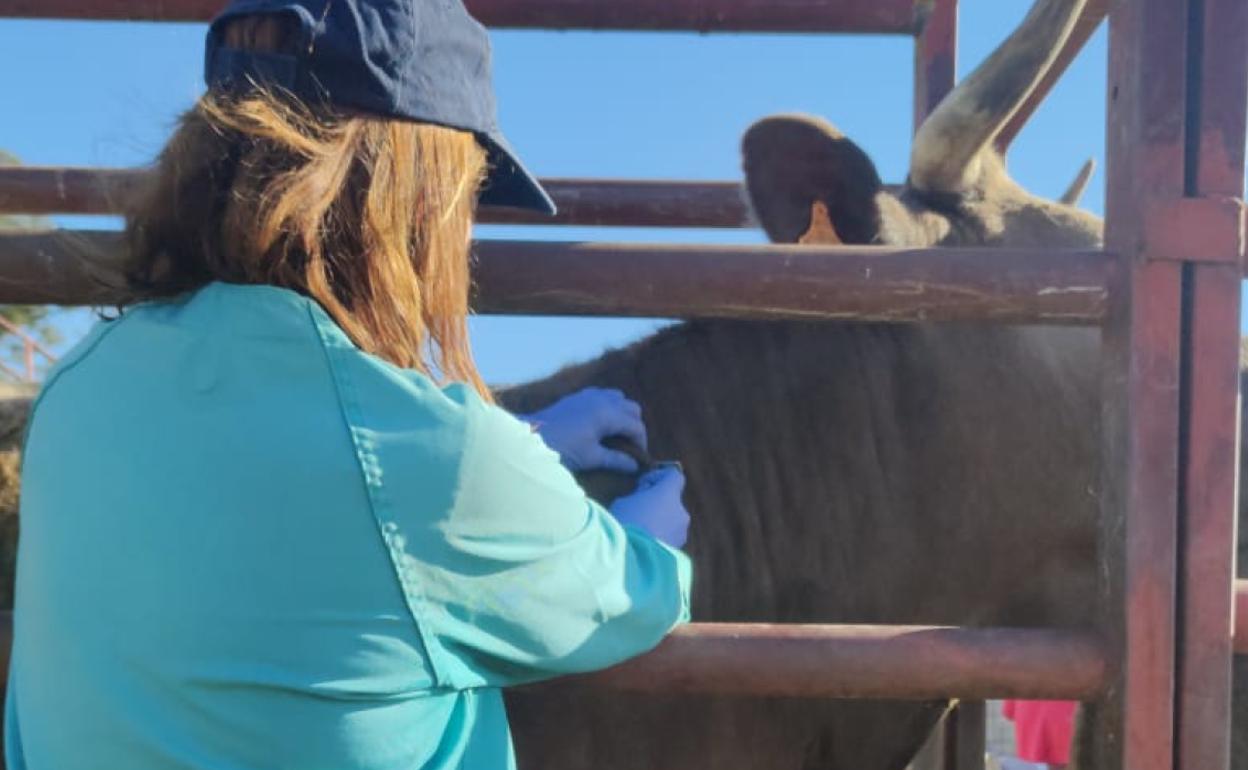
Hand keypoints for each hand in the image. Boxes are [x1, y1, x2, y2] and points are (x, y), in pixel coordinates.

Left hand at [523, 388, 647, 472]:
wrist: (530, 436)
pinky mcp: (578, 396)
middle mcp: (602, 399)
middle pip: (632, 408)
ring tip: (616, 434)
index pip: (636, 425)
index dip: (641, 442)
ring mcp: (589, 394)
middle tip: (629, 446)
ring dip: (623, 413)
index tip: (638, 458)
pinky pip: (603, 395)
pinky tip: (600, 424)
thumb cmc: (562, 448)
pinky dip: (609, 406)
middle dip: (634, 426)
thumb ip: (616, 460)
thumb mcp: (591, 458)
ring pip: (619, 398)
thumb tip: (635, 466)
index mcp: (608, 414)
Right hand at [609, 467, 689, 548]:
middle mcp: (681, 511)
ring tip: (640, 531)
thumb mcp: (623, 502)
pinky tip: (643, 544)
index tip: (643, 485)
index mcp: (669, 494)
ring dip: (660, 522)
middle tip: (638, 510)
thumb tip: (642, 498)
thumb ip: (638, 496)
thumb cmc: (625, 523)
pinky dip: (660, 537)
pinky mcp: (679, 550)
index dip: (659, 477)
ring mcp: (682, 532)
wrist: (631, 559)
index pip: (675, 476)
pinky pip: (670, 538)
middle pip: (672, 501)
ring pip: (672, 521)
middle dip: (658, 503)